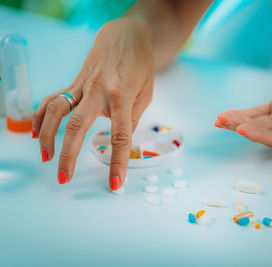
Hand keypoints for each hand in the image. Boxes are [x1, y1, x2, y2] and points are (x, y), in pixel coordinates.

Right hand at [32, 17, 154, 189]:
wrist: (126, 35)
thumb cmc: (140, 64)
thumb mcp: (146, 92)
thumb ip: (132, 117)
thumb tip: (122, 141)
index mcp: (122, 97)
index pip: (120, 136)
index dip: (117, 162)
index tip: (114, 184)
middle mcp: (99, 91)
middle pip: (77, 127)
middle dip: (68, 155)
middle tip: (63, 177)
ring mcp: (83, 85)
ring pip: (57, 111)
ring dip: (47, 136)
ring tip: (46, 157)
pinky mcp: (75, 81)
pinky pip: (54, 98)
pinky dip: (42, 115)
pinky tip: (38, 132)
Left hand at [215, 65, 271, 147]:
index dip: (261, 135)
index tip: (243, 129)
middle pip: (263, 131)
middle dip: (242, 126)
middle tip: (222, 121)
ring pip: (258, 122)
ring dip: (238, 121)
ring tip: (219, 118)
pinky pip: (259, 112)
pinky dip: (244, 113)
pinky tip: (227, 114)